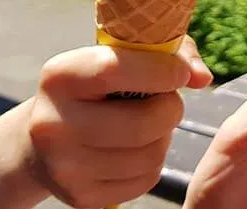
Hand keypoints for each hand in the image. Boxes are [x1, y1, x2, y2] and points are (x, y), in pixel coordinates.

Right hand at [26, 36, 212, 207]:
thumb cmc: (98, 88)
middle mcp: (53, 124)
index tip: (178, 73)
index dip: (161, 71)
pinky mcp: (81, 196)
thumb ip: (171, 53)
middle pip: (143, 123)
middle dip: (170, 109)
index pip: (117, 70)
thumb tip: (202, 78)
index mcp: (60, 77)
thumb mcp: (123, 57)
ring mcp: (64, 166)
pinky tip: (135, 148)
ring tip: (148, 124)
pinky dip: (153, 163)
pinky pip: (146, 180)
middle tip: (166, 102)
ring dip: (163, 137)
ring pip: (150, 155)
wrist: (44, 141)